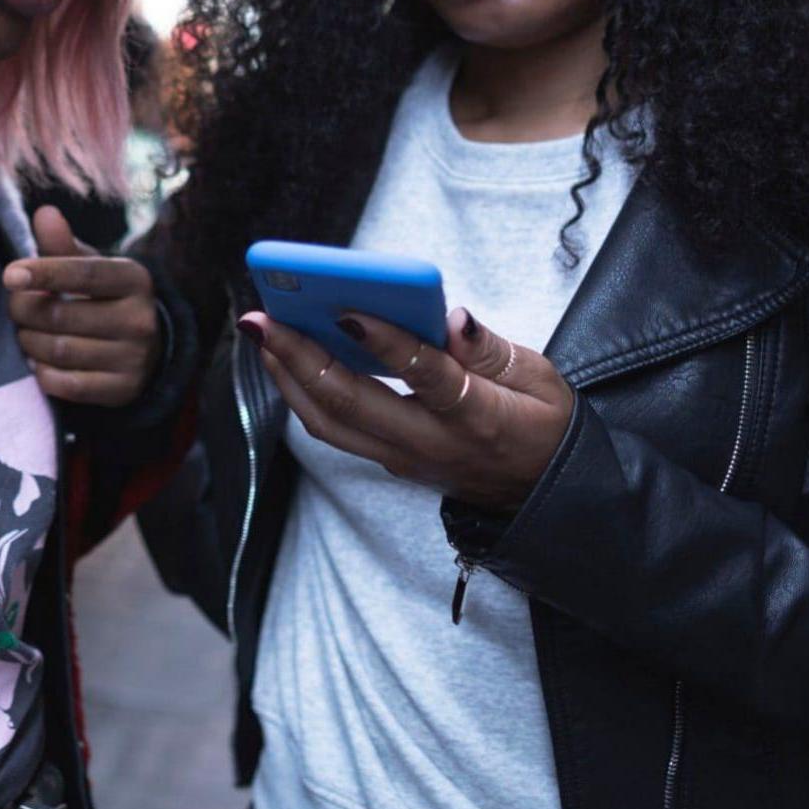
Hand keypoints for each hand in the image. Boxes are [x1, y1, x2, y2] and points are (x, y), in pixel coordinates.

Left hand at [3, 206, 161, 406]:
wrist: (147, 348)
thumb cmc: (105, 298)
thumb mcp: (91, 267)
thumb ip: (63, 244)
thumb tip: (45, 214)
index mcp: (133, 279)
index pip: (84, 274)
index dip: (45, 273)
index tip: (10, 274)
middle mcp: (140, 319)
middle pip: (62, 316)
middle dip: (25, 311)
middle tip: (15, 307)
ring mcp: (134, 358)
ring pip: (60, 351)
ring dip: (30, 342)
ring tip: (26, 332)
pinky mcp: (123, 390)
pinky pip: (67, 385)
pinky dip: (43, 372)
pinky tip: (39, 360)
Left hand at [238, 305, 573, 512]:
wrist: (545, 498)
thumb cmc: (543, 428)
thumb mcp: (541, 381)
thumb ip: (491, 349)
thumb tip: (451, 317)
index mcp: (477, 418)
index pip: (426, 377)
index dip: (386, 344)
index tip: (347, 310)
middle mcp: (430, 444)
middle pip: (352, 404)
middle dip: (300, 357)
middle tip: (263, 318)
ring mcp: (404, 458)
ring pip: (330, 424)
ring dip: (288, 376)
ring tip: (262, 333)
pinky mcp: (390, 460)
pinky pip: (335, 430)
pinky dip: (304, 393)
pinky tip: (288, 358)